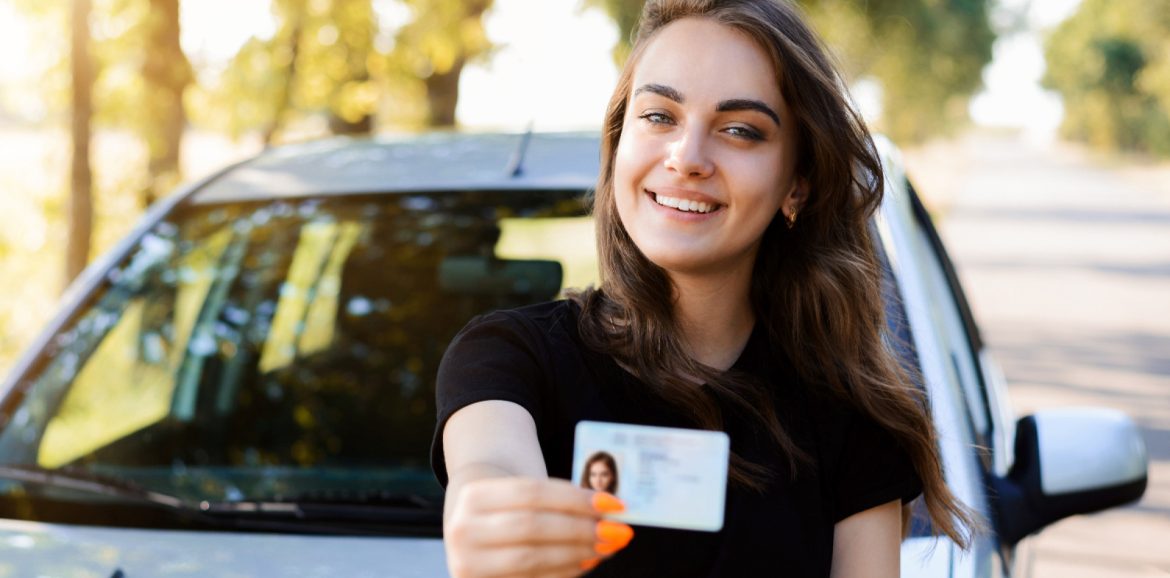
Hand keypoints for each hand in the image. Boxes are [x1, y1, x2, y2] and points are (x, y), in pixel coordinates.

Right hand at [444, 477, 633, 577]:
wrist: (472, 531)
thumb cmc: (507, 508)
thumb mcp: (521, 493)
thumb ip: (559, 499)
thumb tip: (609, 510)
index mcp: (474, 495)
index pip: (532, 492)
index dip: (575, 498)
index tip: (614, 504)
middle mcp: (463, 530)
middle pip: (532, 525)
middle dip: (580, 528)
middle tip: (616, 530)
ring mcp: (469, 564)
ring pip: (532, 558)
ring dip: (577, 552)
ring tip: (606, 546)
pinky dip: (565, 572)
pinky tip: (586, 562)